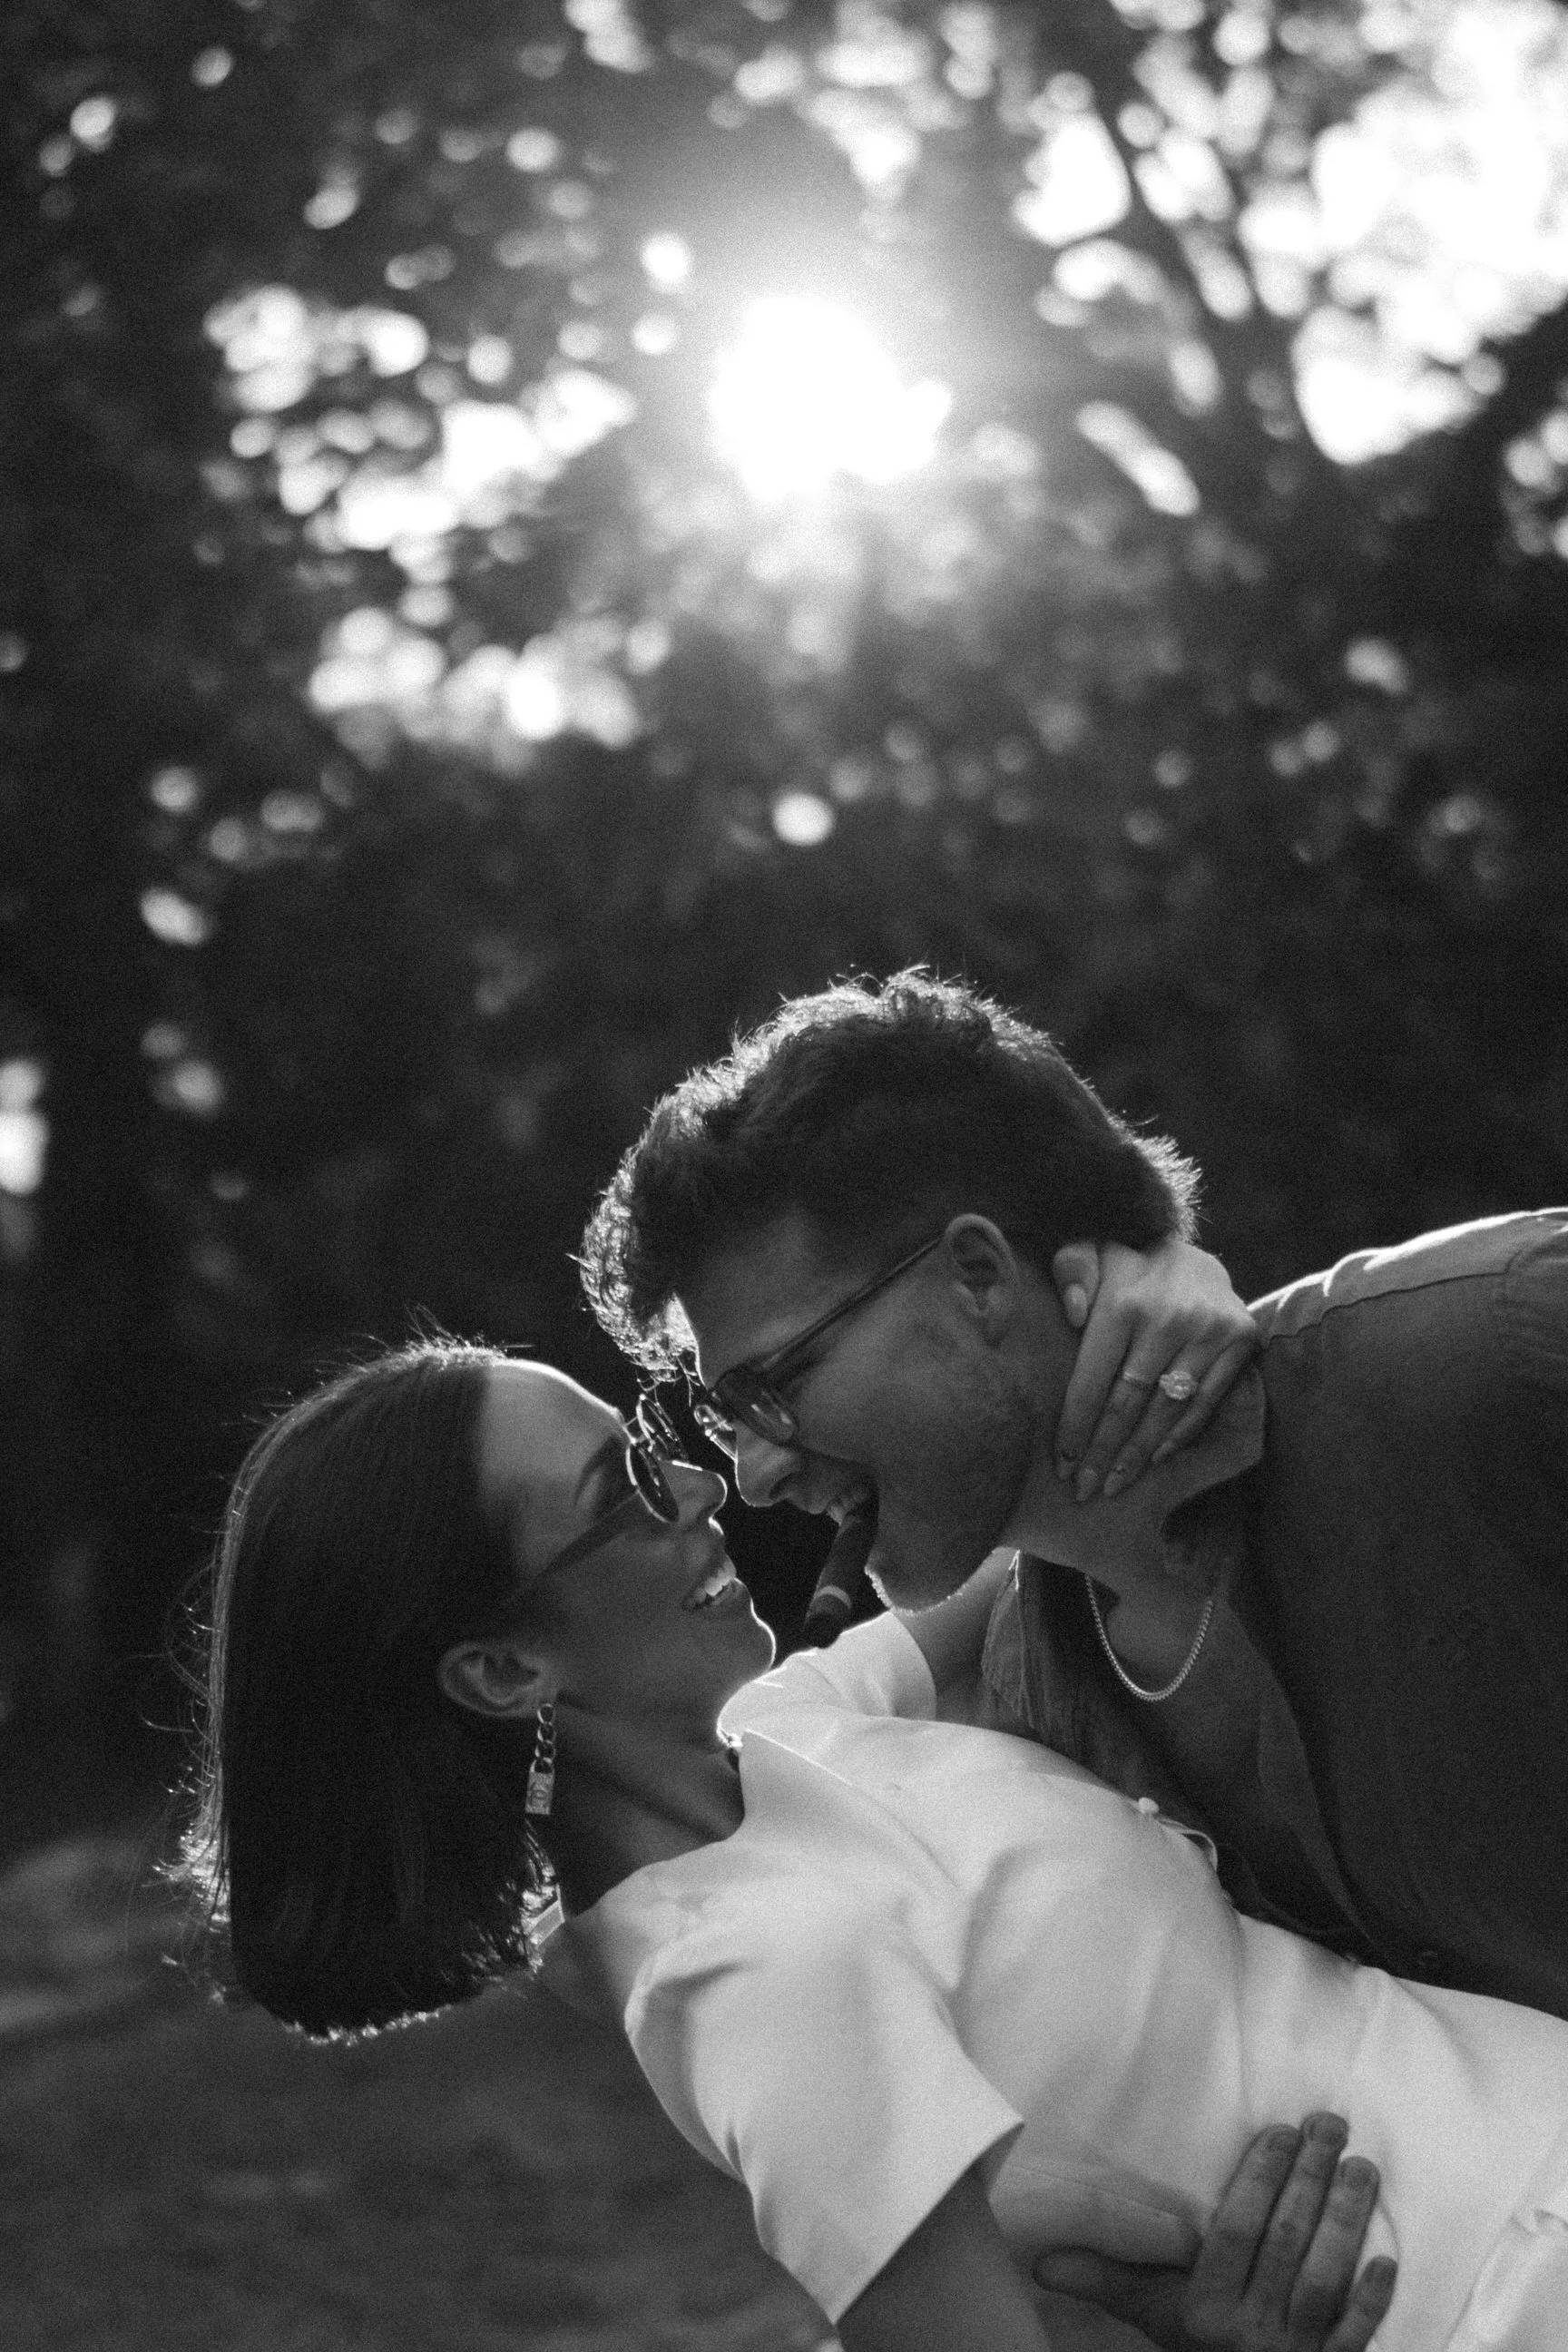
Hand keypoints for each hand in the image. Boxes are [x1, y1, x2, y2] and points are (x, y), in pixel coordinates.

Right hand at [1032, 2114, 1396, 2351]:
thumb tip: (1041, 2257)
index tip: (1282, 2130)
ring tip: (1362, 2167)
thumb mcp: (1148, 2312)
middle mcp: (1251, 2330)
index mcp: (1205, 2309)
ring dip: (1346, 2223)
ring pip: (1324, 2281)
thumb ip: (1108, 2275)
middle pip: (1285, 2245)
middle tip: (1331, 2124)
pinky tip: (1387, 2258)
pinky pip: (1357, 2336)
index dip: (1259, 2180)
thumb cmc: (1192, 2348)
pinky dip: (1372, 2301)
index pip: (1234, 2233)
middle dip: (1310, 2180)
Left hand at [1051, 1237, 1257, 1502]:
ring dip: (1139, 1455)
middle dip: (1103, 1451)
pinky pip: (1205, 1402)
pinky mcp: (1241, 1340)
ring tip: (1114, 1486)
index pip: (1094, 1378)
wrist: (1190, 1256)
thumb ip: (1070, 1271)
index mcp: (1124, 1301)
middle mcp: (1170, 1316)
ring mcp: (1210, 1329)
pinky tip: (1153, 1461)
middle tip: (1083, 1490)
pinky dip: (1179, 1437)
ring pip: (1168, 1409)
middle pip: (1130, 1401)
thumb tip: (1074, 1313)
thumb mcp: (1087, 1255)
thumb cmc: (1123, 1270)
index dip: (1076, 1426)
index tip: (1061, 1464)